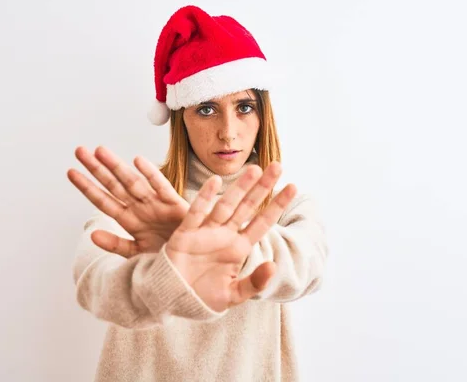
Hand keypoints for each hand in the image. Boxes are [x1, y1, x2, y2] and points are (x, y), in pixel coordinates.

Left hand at [67, 146, 188, 257]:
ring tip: (100, 151)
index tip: (71, 172)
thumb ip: (116, 245)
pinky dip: (151, 174)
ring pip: (133, 182)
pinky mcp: (175, 205)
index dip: (87, 187)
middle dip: (97, 169)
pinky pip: (161, 188)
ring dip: (117, 167)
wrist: (193, 264)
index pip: (103, 201)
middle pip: (114, 186)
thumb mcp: (138, 254)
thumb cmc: (167, 258)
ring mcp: (156, 205)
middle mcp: (140, 209)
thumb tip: (92, 235)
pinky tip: (138, 161)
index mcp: (130, 221)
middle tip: (79, 151)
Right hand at [165, 162, 296, 311]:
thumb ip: (254, 283)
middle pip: (248, 206)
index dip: (277, 204)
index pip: (263, 222)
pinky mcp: (186, 234)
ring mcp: (206, 232)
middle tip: (278, 165)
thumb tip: (273, 267)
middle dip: (263, 186)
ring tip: (254, 168)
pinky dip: (205, 198)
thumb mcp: (233, 295)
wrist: (173, 300)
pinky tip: (216, 182)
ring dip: (239, 187)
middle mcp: (225, 236)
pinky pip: (197, 212)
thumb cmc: (202, 298)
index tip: (293, 187)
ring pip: (226, 204)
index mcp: (238, 248)